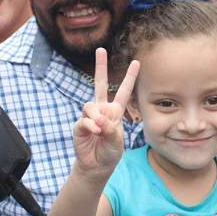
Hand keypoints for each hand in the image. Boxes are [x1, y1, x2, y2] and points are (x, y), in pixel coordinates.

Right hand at [72, 48, 139, 183]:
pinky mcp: (79, 126)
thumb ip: (110, 128)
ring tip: (99, 129)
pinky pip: (84, 120)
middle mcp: (102, 110)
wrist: (97, 165)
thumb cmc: (110, 152)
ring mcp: (90, 116)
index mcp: (115, 112)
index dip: (130, 77)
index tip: (136, 62)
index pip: (124, 92)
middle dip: (100, 67)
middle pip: (100, 84)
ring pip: (90, 105)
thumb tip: (98, 119)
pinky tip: (95, 131)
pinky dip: (90, 125)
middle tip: (100, 50)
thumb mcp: (117, 140)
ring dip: (95, 116)